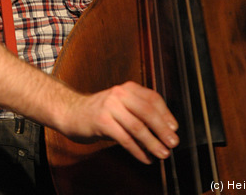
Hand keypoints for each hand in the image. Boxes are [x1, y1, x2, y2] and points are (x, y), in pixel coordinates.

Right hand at [59, 80, 178, 164]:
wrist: (71, 112)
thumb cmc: (100, 111)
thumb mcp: (120, 104)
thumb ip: (138, 112)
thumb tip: (163, 129)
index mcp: (128, 88)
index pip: (153, 98)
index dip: (166, 114)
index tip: (174, 128)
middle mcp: (120, 94)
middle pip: (148, 112)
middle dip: (163, 129)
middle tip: (173, 142)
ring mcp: (110, 106)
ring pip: (138, 126)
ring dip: (153, 142)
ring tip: (162, 153)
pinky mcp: (102, 122)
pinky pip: (125, 139)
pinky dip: (138, 150)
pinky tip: (145, 158)